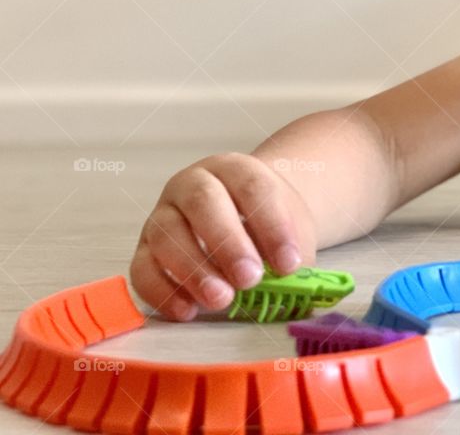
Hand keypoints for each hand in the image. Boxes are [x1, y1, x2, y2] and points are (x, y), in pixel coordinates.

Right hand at [130, 152, 317, 320]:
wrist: (246, 218)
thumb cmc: (267, 224)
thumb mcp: (288, 232)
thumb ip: (290, 257)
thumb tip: (296, 292)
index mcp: (235, 169)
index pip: (253, 187)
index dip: (272, 226)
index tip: (289, 263)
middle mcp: (193, 183)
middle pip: (203, 203)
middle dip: (227, 243)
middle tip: (250, 279)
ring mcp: (164, 213)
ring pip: (167, 235)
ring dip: (194, 270)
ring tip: (221, 299)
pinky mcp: (145, 247)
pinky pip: (142, 268)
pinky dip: (162, 291)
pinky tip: (188, 311)